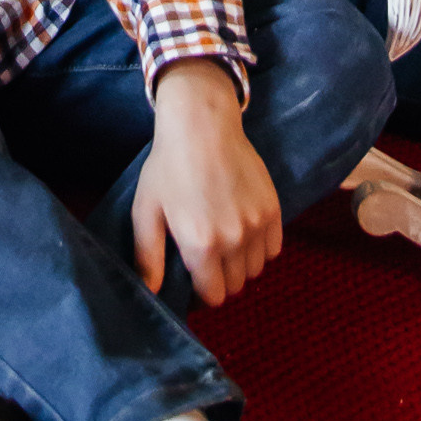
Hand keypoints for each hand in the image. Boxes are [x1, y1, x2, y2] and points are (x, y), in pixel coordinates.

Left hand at [132, 59, 281, 310]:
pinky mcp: (273, 208)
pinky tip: (244, 233)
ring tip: (225, 245)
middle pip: (235, 285)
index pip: (213, 296)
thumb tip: (151, 293)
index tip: (194, 277)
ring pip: (256, 269)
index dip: (201, 292)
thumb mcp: (146, 210)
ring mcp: (258, 223)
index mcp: (201, 245)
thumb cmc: (169, 166)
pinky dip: (261, 248)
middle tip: (207, 259)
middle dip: (220, 279)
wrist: (202, 123)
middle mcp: (234, 239)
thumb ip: (147, 256)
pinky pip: (274, 248)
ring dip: (241, 265)